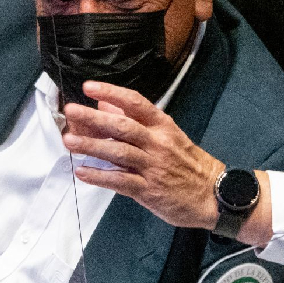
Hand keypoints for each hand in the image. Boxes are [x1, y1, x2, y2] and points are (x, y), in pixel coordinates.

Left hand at [61, 81, 224, 230]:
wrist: (213, 195)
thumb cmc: (189, 164)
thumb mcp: (168, 137)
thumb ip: (137, 122)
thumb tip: (106, 105)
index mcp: (163, 127)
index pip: (136, 104)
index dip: (112, 93)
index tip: (89, 87)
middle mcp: (158, 143)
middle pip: (123, 126)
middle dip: (94, 118)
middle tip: (70, 111)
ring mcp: (153, 167)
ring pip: (118, 152)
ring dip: (92, 146)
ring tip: (69, 141)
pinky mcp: (149, 190)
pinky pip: (121, 181)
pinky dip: (100, 176)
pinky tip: (82, 171)